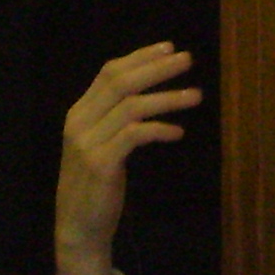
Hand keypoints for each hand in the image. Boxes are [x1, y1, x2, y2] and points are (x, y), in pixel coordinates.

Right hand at [55, 43, 200, 274]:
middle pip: (121, 82)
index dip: (140, 57)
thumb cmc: (96, 185)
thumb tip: (150, 94)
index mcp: (79, 112)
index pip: (109, 72)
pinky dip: (159, 129)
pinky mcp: (101, 164)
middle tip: (188, 59)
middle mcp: (80, 122)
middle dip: (157, 68)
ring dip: (168, 98)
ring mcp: (88, 143)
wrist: (78, 227)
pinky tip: (178, 132)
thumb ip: (115, 119)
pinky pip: (135, 135)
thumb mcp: (101, 145)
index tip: (170, 48)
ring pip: (132, 106)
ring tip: (196, 95)